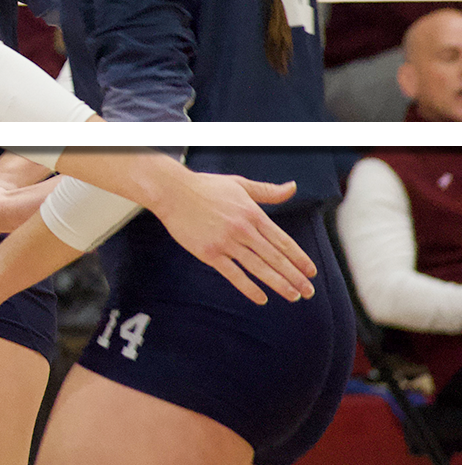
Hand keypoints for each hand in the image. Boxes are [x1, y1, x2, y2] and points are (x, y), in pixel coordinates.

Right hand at [151, 172, 313, 303]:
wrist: (172, 192)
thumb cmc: (205, 186)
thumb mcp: (240, 184)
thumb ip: (268, 191)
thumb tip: (293, 187)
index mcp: (253, 214)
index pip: (283, 241)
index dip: (299, 258)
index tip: (311, 272)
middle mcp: (243, 230)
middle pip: (275, 258)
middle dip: (295, 276)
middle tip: (308, 291)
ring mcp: (226, 242)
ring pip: (259, 268)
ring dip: (278, 284)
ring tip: (293, 296)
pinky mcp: (209, 253)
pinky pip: (233, 274)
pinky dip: (249, 288)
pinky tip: (261, 298)